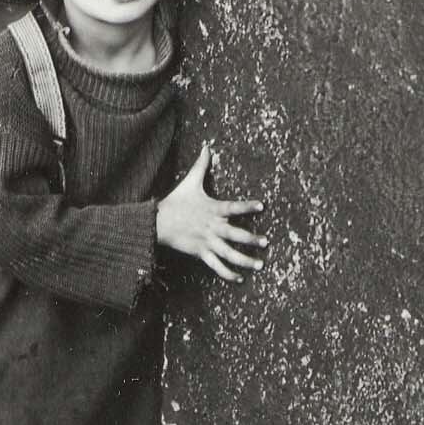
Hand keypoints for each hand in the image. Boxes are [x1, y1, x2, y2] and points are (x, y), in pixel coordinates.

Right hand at [154, 145, 264, 282]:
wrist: (158, 222)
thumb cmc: (176, 201)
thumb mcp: (190, 182)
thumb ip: (201, 166)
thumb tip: (206, 146)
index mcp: (213, 209)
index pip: (233, 207)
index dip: (247, 206)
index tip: (262, 206)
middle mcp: (212, 227)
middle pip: (235, 234)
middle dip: (251, 239)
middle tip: (265, 242)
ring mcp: (206, 241)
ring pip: (228, 254)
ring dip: (245, 260)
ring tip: (259, 265)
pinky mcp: (200, 253)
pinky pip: (216, 265)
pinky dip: (228, 273)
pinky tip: (240, 278)